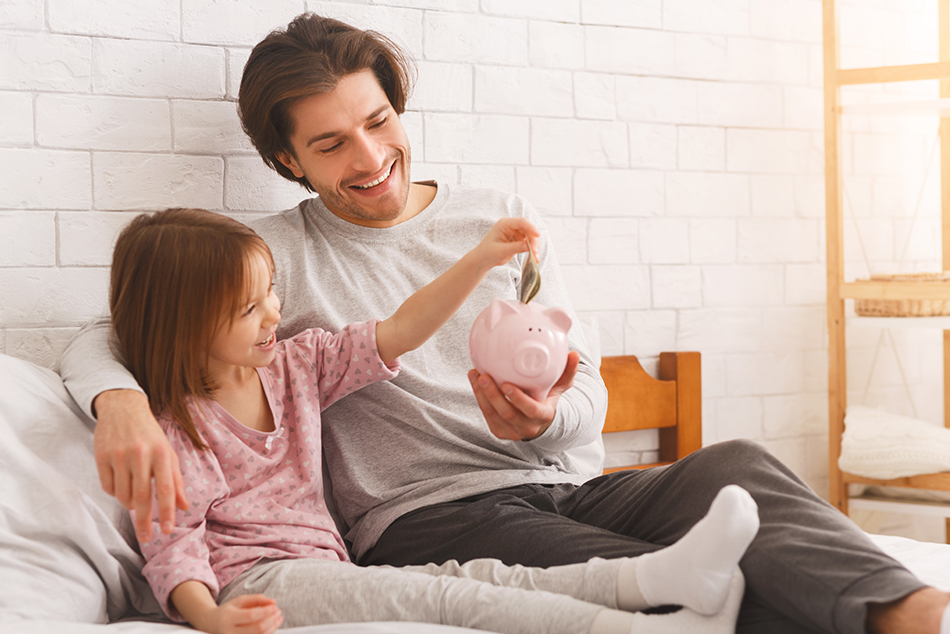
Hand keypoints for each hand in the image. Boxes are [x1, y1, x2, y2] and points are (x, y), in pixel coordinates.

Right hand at [93, 389, 187, 541]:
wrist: (123, 408)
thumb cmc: (150, 434)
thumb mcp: (168, 453)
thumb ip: (176, 480)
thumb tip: (184, 507)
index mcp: (162, 454)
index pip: (165, 489)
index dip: (166, 512)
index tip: (167, 531)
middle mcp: (141, 455)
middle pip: (142, 497)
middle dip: (144, 521)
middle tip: (146, 538)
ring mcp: (120, 456)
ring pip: (123, 495)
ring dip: (129, 504)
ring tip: (133, 495)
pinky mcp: (102, 457)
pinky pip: (108, 487)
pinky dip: (115, 492)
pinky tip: (120, 481)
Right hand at [203, 595, 282, 633]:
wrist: (212, 624)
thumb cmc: (229, 610)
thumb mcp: (240, 600)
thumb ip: (257, 599)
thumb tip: (274, 602)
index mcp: (228, 617)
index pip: (250, 616)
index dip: (265, 611)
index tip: (275, 606)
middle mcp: (229, 632)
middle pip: (257, 628)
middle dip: (271, 620)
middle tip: (279, 611)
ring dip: (272, 627)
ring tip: (278, 618)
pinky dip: (268, 633)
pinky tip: (273, 625)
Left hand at [468, 351, 579, 440]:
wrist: (538, 422)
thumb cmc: (547, 399)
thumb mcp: (559, 387)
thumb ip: (567, 371)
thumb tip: (574, 354)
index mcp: (543, 416)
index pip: (531, 411)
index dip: (518, 399)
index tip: (506, 384)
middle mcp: (527, 427)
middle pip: (507, 413)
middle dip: (493, 395)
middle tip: (484, 376)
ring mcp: (511, 431)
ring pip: (493, 414)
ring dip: (481, 394)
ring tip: (475, 374)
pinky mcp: (499, 431)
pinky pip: (486, 415)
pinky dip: (479, 397)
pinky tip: (474, 381)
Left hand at [473, 218, 540, 268]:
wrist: (484, 259)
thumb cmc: (488, 252)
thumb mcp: (500, 250)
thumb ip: (514, 247)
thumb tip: (528, 246)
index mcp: (504, 224)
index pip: (521, 222)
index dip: (531, 228)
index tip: (538, 235)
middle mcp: (512, 226)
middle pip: (529, 230)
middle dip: (534, 241)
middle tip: (535, 254)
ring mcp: (516, 233)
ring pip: (531, 237)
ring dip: (535, 247)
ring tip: (536, 258)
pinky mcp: (519, 240)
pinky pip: (529, 243)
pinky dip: (533, 250)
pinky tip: (534, 258)